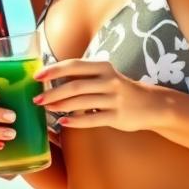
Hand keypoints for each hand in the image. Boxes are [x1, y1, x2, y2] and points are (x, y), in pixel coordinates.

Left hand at [34, 59, 162, 131]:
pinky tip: (62, 123)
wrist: (152, 104)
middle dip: (53, 93)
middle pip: (75, 86)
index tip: (37, 76)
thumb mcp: (105, 76)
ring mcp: (114, 99)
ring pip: (81, 102)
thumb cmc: (120, 89)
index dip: (54, 70)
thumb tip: (51, 78)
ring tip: (46, 109)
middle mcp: (109, 81)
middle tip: (36, 99)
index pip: (74, 66)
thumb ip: (83, 76)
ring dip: (60, 106)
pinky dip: (75, 121)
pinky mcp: (117, 116)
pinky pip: (92, 119)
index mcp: (103, 67)